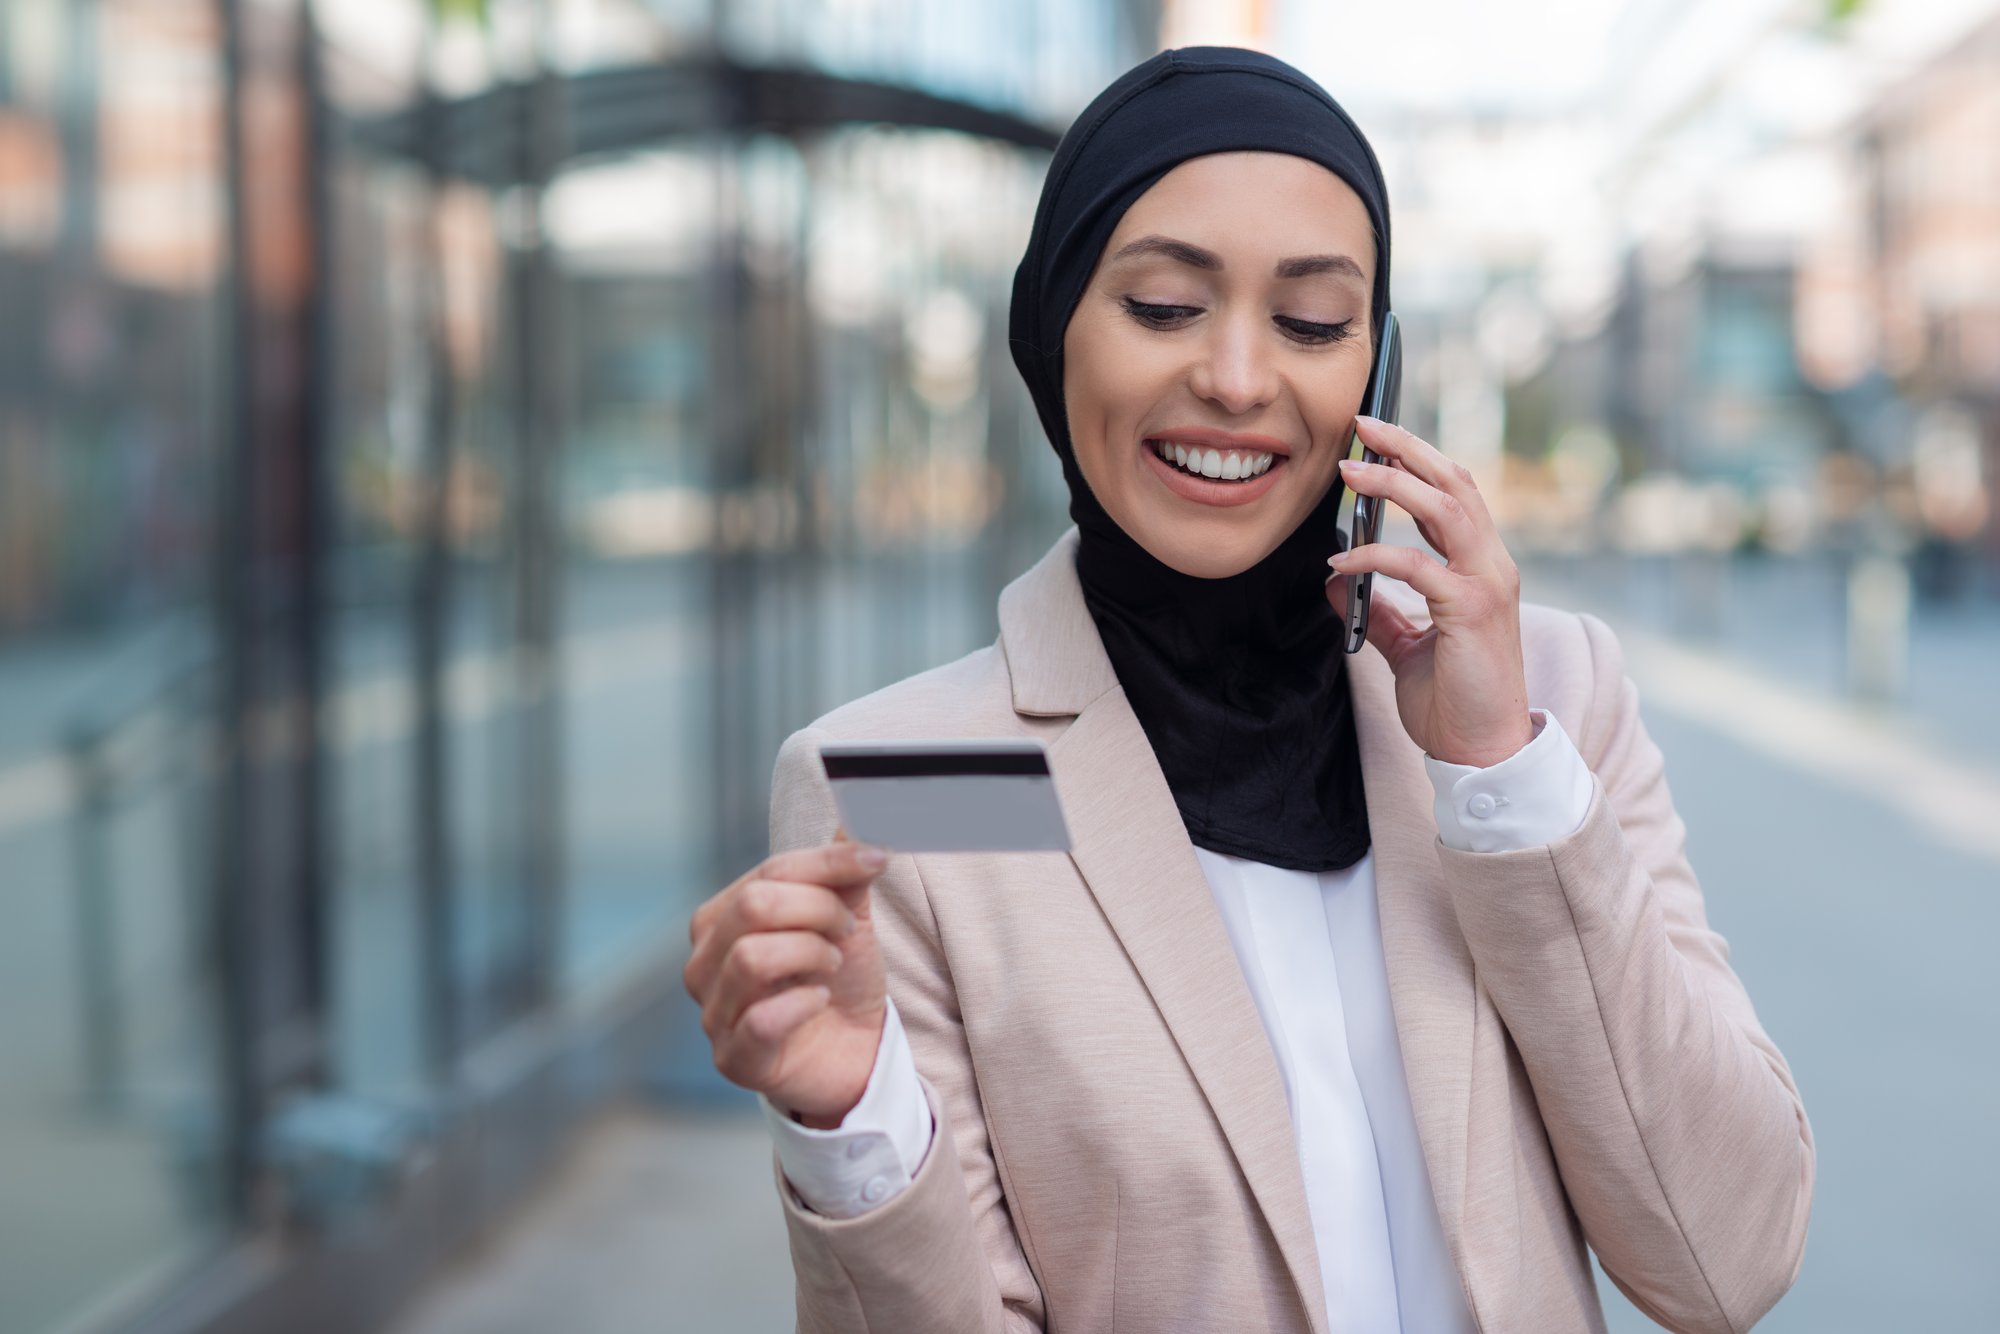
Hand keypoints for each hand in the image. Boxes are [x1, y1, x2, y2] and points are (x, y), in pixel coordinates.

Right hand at [683, 832, 890, 1127]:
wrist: (854, 1053)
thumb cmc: (838, 982)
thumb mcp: (847, 918)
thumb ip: (844, 872)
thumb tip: (855, 815)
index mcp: (720, 919)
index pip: (769, 871)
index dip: (828, 863)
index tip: (877, 861)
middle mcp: (703, 964)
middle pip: (754, 906)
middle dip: (818, 909)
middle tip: (847, 930)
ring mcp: (712, 1014)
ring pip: (752, 958)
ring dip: (811, 953)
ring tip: (832, 964)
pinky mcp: (734, 1060)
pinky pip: (760, 1020)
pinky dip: (801, 1005)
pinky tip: (819, 1002)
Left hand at [1325, 415, 1532, 767]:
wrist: (1482, 752)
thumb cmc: (1451, 701)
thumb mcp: (1405, 647)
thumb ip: (1378, 611)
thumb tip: (1337, 580)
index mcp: (1481, 567)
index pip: (1454, 493)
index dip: (1416, 458)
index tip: (1374, 436)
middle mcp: (1493, 565)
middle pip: (1454, 482)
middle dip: (1406, 447)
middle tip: (1361, 423)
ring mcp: (1488, 585)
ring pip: (1445, 508)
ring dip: (1394, 482)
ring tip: (1347, 469)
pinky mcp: (1471, 611)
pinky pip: (1417, 566)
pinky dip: (1375, 555)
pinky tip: (1341, 561)